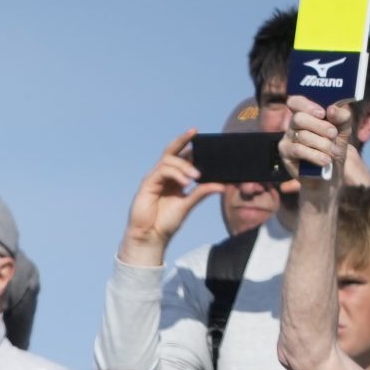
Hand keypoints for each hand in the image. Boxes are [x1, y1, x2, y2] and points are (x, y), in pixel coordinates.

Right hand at [119, 130, 224, 265]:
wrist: (151, 237)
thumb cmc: (166, 222)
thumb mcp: (188, 205)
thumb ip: (202, 192)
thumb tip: (222, 185)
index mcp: (173, 179)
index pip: (182, 158)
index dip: (192, 147)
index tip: (205, 140)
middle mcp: (163, 176)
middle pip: (171, 151)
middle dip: (182, 140)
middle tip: (194, 132)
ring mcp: (154, 178)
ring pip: (168, 160)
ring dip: (184, 165)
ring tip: (195, 176)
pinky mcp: (147, 184)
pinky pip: (162, 170)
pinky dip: (175, 173)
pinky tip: (185, 182)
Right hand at [278, 97, 350, 181]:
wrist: (331, 174)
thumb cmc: (335, 148)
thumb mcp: (344, 130)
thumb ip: (342, 117)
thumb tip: (331, 109)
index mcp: (306, 114)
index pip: (295, 101)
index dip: (306, 105)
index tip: (322, 113)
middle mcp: (293, 125)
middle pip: (299, 118)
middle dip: (320, 126)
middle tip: (333, 134)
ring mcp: (287, 139)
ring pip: (302, 136)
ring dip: (322, 144)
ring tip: (334, 152)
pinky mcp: (285, 154)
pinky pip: (298, 150)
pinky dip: (315, 155)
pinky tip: (325, 160)